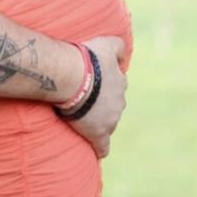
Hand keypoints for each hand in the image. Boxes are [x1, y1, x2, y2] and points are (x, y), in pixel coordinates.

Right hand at [64, 34, 127, 157]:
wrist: (73, 77)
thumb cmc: (87, 59)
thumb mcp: (107, 44)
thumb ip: (119, 46)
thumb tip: (124, 56)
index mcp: (120, 83)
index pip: (116, 88)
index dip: (105, 89)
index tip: (93, 88)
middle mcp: (119, 102)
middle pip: (113, 107)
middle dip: (102, 106)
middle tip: (83, 103)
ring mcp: (110, 120)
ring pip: (108, 124)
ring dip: (98, 123)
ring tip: (82, 122)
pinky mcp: (98, 133)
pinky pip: (103, 146)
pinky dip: (100, 148)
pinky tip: (98, 152)